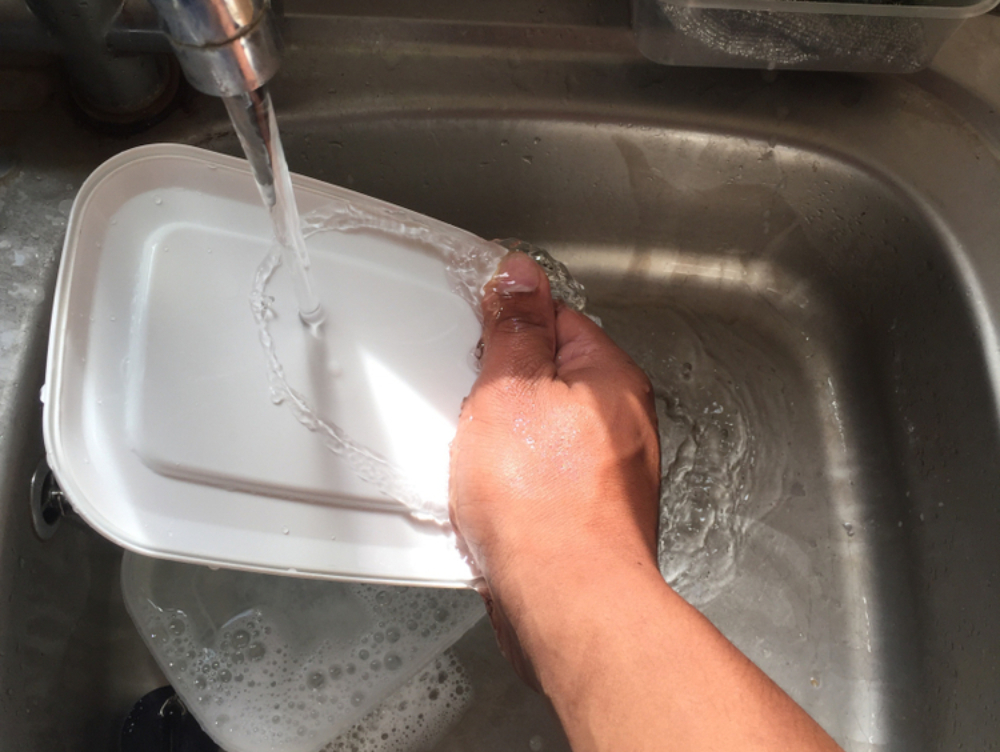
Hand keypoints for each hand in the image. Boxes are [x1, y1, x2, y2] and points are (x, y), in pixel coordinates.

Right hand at [449, 251, 660, 681]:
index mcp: (610, 377)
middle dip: (500, 389)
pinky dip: (512, 482)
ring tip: (479, 460)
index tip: (474, 335)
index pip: (555, 318)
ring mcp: (607, 471)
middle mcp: (619, 421)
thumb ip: (515, 329)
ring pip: (539, 432)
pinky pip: (539, 478)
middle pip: (546, 377)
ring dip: (502, 440)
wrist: (566, 602)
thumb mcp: (510, 389)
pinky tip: (491, 499)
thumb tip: (519, 275)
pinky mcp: (586, 513)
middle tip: (472, 407)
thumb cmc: (544, 504)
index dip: (507, 323)